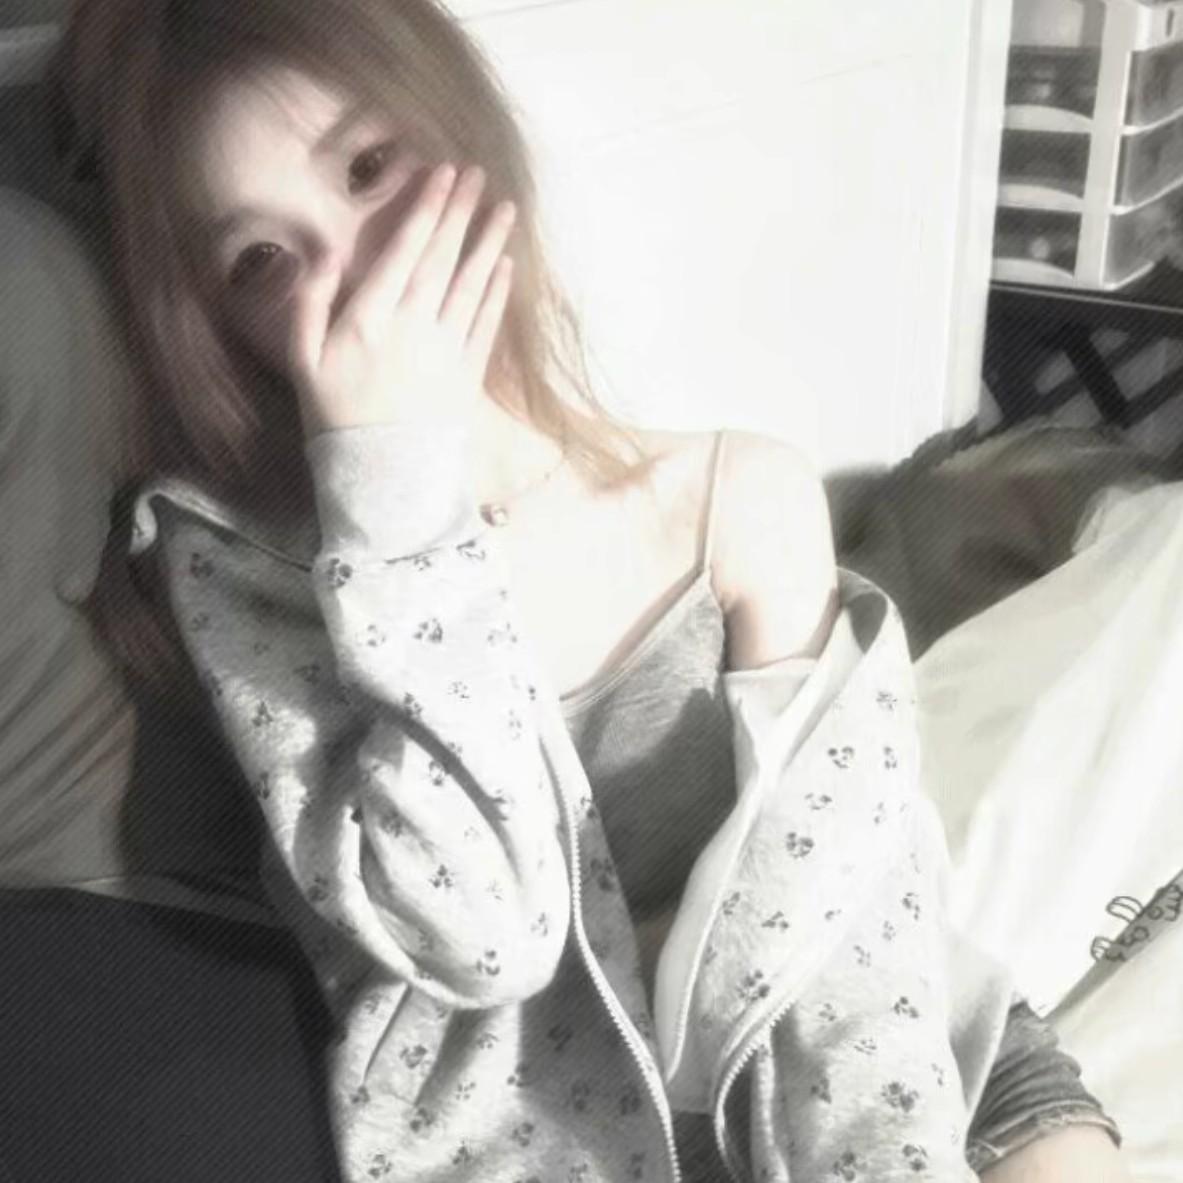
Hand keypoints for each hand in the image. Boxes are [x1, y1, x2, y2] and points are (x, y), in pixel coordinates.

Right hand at [290, 162, 517, 436]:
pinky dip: (496, 292)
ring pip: (470, 285)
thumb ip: (310, 302)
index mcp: (369, 318)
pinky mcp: (468, 373)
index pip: (403, 250)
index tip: (441, 174)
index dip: (425, 208)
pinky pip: (486, 324)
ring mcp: (445, 349)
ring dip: (488, 243)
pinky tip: (504, 265)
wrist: (378, 472)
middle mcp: (412, 326)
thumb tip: (325, 252)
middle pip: (441, 258)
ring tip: (504, 209)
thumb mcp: (302, 358)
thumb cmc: (333, 412)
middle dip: (460, 212)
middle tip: (477, 175)